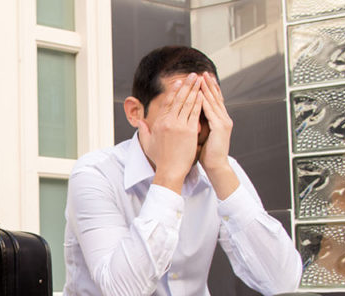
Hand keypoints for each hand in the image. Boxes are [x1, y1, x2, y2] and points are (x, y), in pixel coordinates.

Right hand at [140, 73, 203, 192]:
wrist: (169, 171)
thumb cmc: (160, 159)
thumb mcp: (148, 143)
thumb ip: (143, 131)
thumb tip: (140, 122)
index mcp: (159, 123)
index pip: (168, 103)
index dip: (174, 91)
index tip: (179, 82)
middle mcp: (168, 122)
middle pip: (179, 99)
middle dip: (187, 85)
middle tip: (193, 75)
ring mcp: (179, 126)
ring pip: (188, 103)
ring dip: (195, 90)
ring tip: (200, 80)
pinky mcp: (189, 131)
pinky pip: (195, 113)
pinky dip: (200, 102)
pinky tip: (204, 94)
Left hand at [198, 72, 232, 171]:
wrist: (216, 166)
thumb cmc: (206, 153)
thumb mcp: (200, 135)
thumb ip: (196, 124)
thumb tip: (186, 116)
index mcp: (218, 119)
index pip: (212, 100)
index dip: (207, 89)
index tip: (199, 79)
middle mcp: (223, 118)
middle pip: (215, 97)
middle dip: (208, 84)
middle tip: (202, 72)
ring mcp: (223, 122)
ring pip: (214, 101)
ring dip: (207, 89)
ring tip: (202, 78)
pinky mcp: (220, 127)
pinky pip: (212, 112)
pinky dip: (206, 102)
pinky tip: (201, 94)